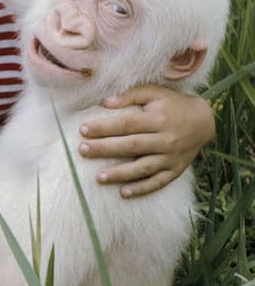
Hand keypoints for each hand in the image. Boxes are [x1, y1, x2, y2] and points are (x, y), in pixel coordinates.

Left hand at [78, 85, 213, 197]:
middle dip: (105, 149)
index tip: (82, 129)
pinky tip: (123, 193)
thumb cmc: (171, 104)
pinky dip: (141, 189)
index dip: (104, 127)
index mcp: (158, 118)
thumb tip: (106, 102)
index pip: (126, 124)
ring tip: (98, 177)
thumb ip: (130, 95)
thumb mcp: (154, 93)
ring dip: (120, 174)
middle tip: (82, 151)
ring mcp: (171, 157)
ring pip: (143, 168)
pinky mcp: (175, 170)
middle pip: (131, 146)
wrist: (203, 122)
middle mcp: (165, 139)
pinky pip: (158, 182)